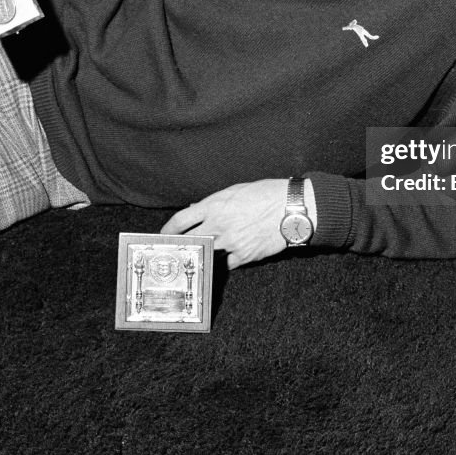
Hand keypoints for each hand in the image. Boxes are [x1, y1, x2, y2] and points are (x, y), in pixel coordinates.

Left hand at [161, 179, 288, 269]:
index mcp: (214, 205)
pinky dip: (227, 261)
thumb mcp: (236, 191)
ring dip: (203, 255)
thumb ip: (215, 202)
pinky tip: (228, 258)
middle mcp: (219, 225)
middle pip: (190, 241)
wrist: (291, 208)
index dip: (168, 230)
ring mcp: (231, 242)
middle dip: (180, 247)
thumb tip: (197, 209)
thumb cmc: (266, 194)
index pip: (181, 220)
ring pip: (208, 254)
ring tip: (197, 258)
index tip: (164, 235)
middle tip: (175, 251)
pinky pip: (229, 263)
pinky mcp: (245, 255)